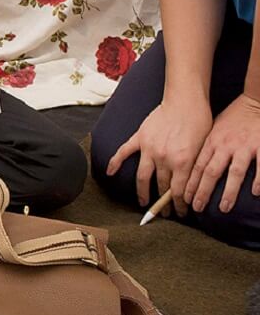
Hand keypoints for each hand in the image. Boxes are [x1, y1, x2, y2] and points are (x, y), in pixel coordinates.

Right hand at [106, 96, 212, 214]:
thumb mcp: (203, 150)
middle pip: (161, 187)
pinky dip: (116, 162)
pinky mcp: (140, 138)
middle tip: (167, 212)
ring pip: (143, 176)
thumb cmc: (199, 123)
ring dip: (143, 193)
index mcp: (182, 162)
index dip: (179, 206)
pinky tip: (110, 173)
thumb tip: (190, 189)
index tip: (181, 214)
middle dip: (165, 203)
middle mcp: (163, 158)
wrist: (186, 101)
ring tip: (144, 203)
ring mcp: (149, 148)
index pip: (178, 192)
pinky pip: (124, 152)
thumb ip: (194, 170)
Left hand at [184, 93, 259, 213]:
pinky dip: (258, 179)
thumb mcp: (214, 130)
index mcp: (212, 141)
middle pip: (210, 172)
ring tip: (223, 208)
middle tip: (196, 208)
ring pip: (234, 172)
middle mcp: (225, 145)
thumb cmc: (233, 118)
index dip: (189, 183)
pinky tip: (255, 192)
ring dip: (228, 191)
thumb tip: (192, 168)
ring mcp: (244, 146)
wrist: (254, 102)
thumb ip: (206, 148)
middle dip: (202, 191)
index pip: (196, 166)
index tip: (183, 199)